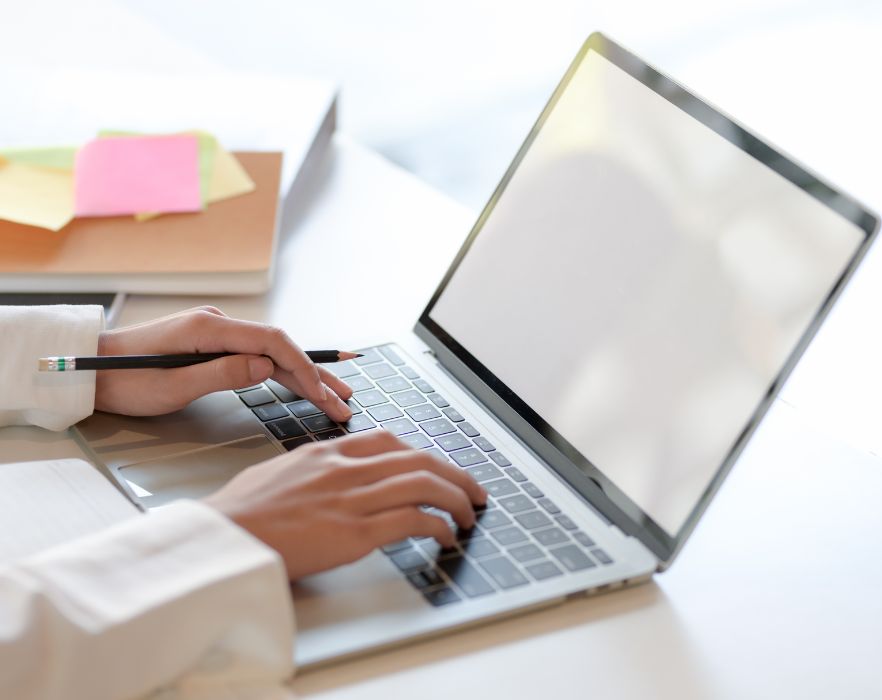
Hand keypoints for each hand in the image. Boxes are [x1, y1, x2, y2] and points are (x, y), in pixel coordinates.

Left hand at [95, 306, 352, 420]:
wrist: (90, 370)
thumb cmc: (124, 382)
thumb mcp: (172, 385)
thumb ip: (222, 374)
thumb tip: (266, 367)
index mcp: (210, 329)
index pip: (272, 343)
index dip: (304, 369)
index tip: (324, 395)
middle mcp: (218, 324)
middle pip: (279, 347)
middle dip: (315, 376)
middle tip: (345, 402)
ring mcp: (217, 333)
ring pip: (271, 354)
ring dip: (304, 377)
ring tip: (335, 397)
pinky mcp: (213, 344)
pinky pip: (256, 357)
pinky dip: (282, 374)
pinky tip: (303, 385)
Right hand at [203, 431, 486, 579]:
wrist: (221, 539)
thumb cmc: (240, 513)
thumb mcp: (278, 472)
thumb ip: (312, 469)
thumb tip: (326, 477)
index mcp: (326, 452)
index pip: (390, 440)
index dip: (423, 453)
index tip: (437, 467)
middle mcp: (344, 468)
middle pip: (418, 458)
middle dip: (455, 474)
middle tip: (473, 490)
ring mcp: (351, 498)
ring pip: (424, 483)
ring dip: (456, 499)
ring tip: (469, 514)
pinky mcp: (354, 532)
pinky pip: (413, 520)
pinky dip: (438, 526)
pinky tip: (446, 536)